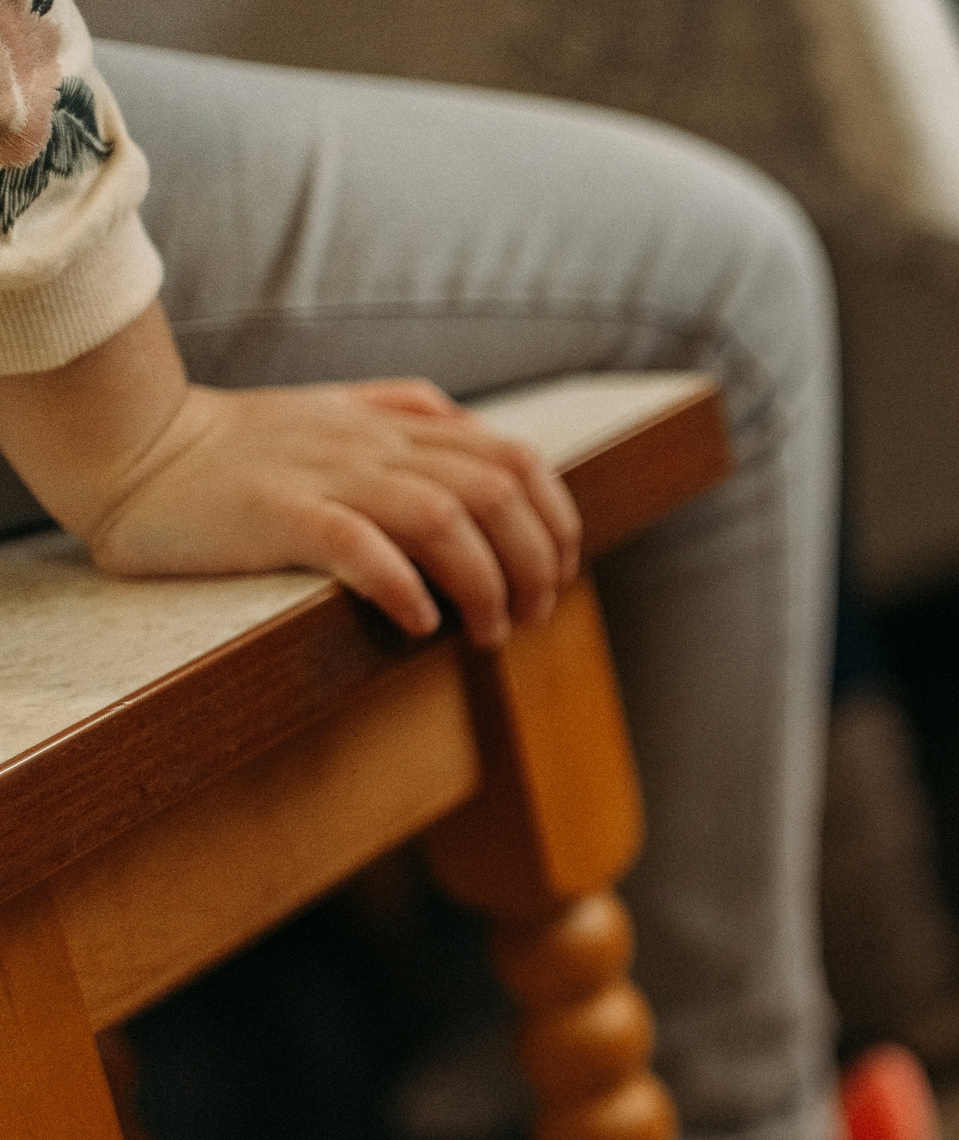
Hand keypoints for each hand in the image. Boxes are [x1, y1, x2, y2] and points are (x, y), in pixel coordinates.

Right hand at [0, 302, 578, 645]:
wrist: (130, 447)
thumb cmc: (235, 448)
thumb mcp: (334, 414)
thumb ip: (404, 414)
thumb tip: (468, 429)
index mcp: (395, 425)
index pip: (515, 459)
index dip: (555, 520)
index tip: (557, 574)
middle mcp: (373, 444)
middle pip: (497, 489)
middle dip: (534, 562)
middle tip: (527, 618)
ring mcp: (327, 475)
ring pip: (445, 516)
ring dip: (485, 584)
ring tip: (485, 634)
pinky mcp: (277, 513)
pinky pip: (359, 545)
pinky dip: (405, 588)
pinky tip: (419, 625)